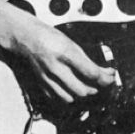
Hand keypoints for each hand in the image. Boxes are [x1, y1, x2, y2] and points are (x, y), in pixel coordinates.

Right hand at [0, 0, 114, 103]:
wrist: (23, 37)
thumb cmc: (45, 35)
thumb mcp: (69, 41)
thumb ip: (83, 56)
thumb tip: (99, 68)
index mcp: (66, 53)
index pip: (91, 72)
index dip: (105, 78)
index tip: (111, 76)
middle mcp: (57, 68)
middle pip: (83, 89)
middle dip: (96, 88)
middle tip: (103, 82)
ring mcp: (48, 78)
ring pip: (71, 97)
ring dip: (83, 94)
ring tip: (89, 86)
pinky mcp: (41, 84)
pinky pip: (58, 97)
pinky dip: (68, 96)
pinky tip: (73, 89)